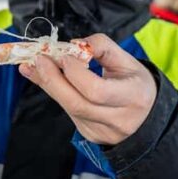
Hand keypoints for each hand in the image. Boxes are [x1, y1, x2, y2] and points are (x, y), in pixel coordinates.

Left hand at [19, 33, 156, 144]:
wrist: (146, 115)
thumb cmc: (134, 81)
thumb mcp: (127, 60)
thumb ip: (101, 46)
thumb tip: (72, 45)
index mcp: (132, 96)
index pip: (96, 90)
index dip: (75, 72)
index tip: (64, 54)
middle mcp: (118, 119)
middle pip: (76, 103)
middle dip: (52, 79)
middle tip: (37, 59)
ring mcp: (102, 131)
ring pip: (68, 108)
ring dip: (47, 84)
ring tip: (31, 66)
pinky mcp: (90, 134)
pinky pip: (67, 111)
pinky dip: (55, 93)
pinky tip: (45, 78)